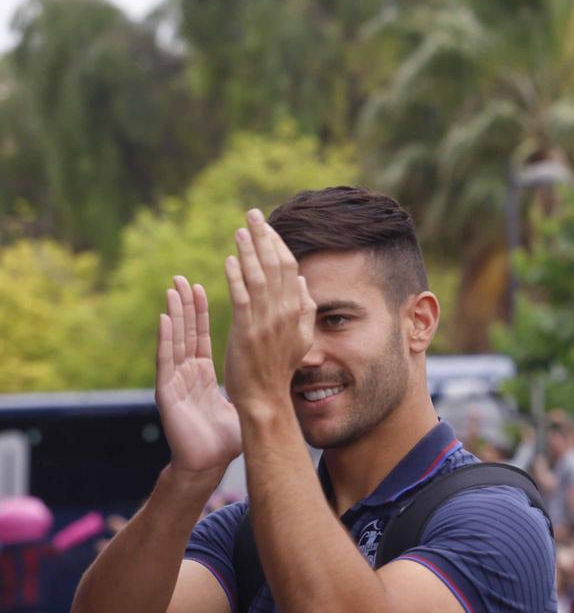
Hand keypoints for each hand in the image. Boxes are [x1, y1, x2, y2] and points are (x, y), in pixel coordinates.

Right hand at [156, 277, 239, 477]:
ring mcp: (176, 380)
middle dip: (183, 305)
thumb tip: (264, 371)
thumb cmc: (224, 438)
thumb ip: (245, 384)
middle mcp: (187, 372)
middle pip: (185, 332)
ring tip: (172, 289)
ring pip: (174, 341)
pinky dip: (166, 339)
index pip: (201, 335)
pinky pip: (167, 361)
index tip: (200, 287)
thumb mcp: (238, 403)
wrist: (209, 463)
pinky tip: (164, 319)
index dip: (199, 312)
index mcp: (202, 373)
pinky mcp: (168, 392)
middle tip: (181, 278)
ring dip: (173, 314)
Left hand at [222, 210, 313, 415]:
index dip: (278, 245)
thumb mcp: (301, 338)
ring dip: (250, 251)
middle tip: (252, 214)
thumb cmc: (279, 369)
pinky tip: (230, 260)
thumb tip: (300, 280)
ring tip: (240, 230)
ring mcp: (267, 322)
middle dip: (263, 238)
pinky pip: (243, 297)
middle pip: (276, 267)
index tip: (266, 227)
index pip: (289, 270)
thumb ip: (304, 309)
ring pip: (260, 277)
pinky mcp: (247, 330)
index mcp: (298, 313)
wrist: (266, 397)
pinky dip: (237, 277)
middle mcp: (285, 314)